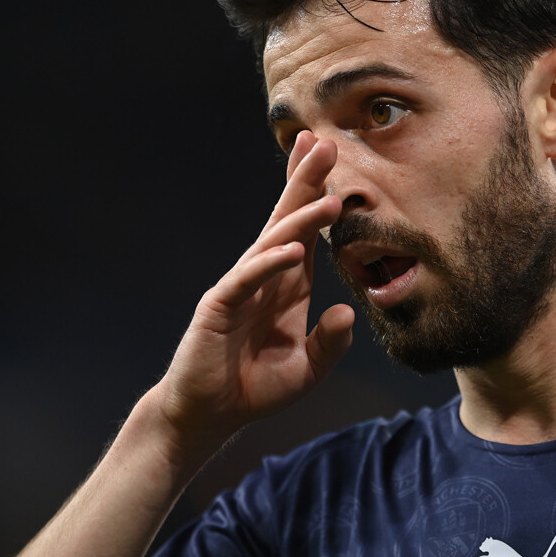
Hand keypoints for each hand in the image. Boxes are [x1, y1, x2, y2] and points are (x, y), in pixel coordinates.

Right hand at [154, 131, 354, 458]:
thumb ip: (329, 343)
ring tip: (329, 198)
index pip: (305, 230)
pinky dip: (269, 264)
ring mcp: (241, 288)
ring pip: (272, 242)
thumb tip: (347, 312)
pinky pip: (248, 280)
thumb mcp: (306, 370)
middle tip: (325, 142)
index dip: (316, 193)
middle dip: (306, 182)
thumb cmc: (253, 388)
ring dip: (300, 220)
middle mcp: (264, 277)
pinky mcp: (220, 306)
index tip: (331, 154)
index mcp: (287, 285)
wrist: (209, 414)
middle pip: (287, 219)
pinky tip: (292, 251)